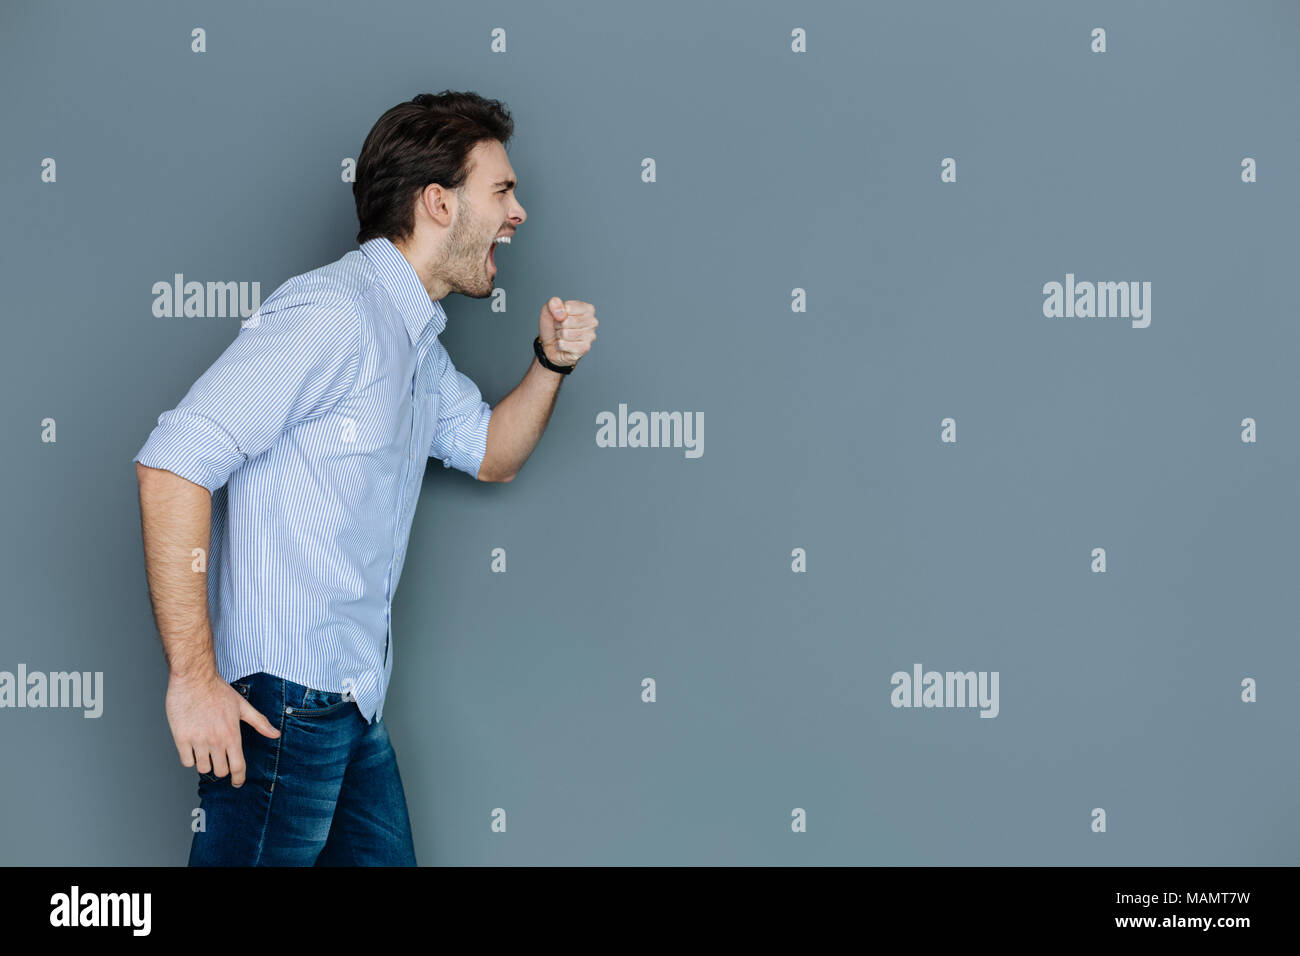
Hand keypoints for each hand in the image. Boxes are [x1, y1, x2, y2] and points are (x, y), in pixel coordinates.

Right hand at [165, 669, 279, 787]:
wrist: (194, 679)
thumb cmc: (218, 691)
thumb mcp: (243, 706)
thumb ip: (260, 723)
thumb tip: (275, 734)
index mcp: (232, 734)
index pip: (238, 766)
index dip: (238, 778)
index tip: (237, 782)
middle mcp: (215, 740)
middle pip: (220, 771)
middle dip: (222, 769)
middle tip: (221, 761)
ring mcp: (197, 740)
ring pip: (203, 768)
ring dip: (206, 764)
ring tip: (207, 753)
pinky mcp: (181, 738)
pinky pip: (186, 761)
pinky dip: (190, 759)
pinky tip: (194, 749)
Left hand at [538, 297, 597, 366]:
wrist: (550, 344)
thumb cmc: (553, 326)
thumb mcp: (549, 309)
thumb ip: (553, 303)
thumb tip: (562, 314)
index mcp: (587, 309)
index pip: (568, 308)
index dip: (558, 313)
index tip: (560, 317)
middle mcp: (592, 322)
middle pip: (566, 321)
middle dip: (558, 325)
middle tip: (560, 328)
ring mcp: (590, 336)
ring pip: (565, 334)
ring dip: (558, 335)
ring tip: (562, 336)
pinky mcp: (584, 348)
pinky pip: (563, 345)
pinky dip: (558, 345)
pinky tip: (563, 345)